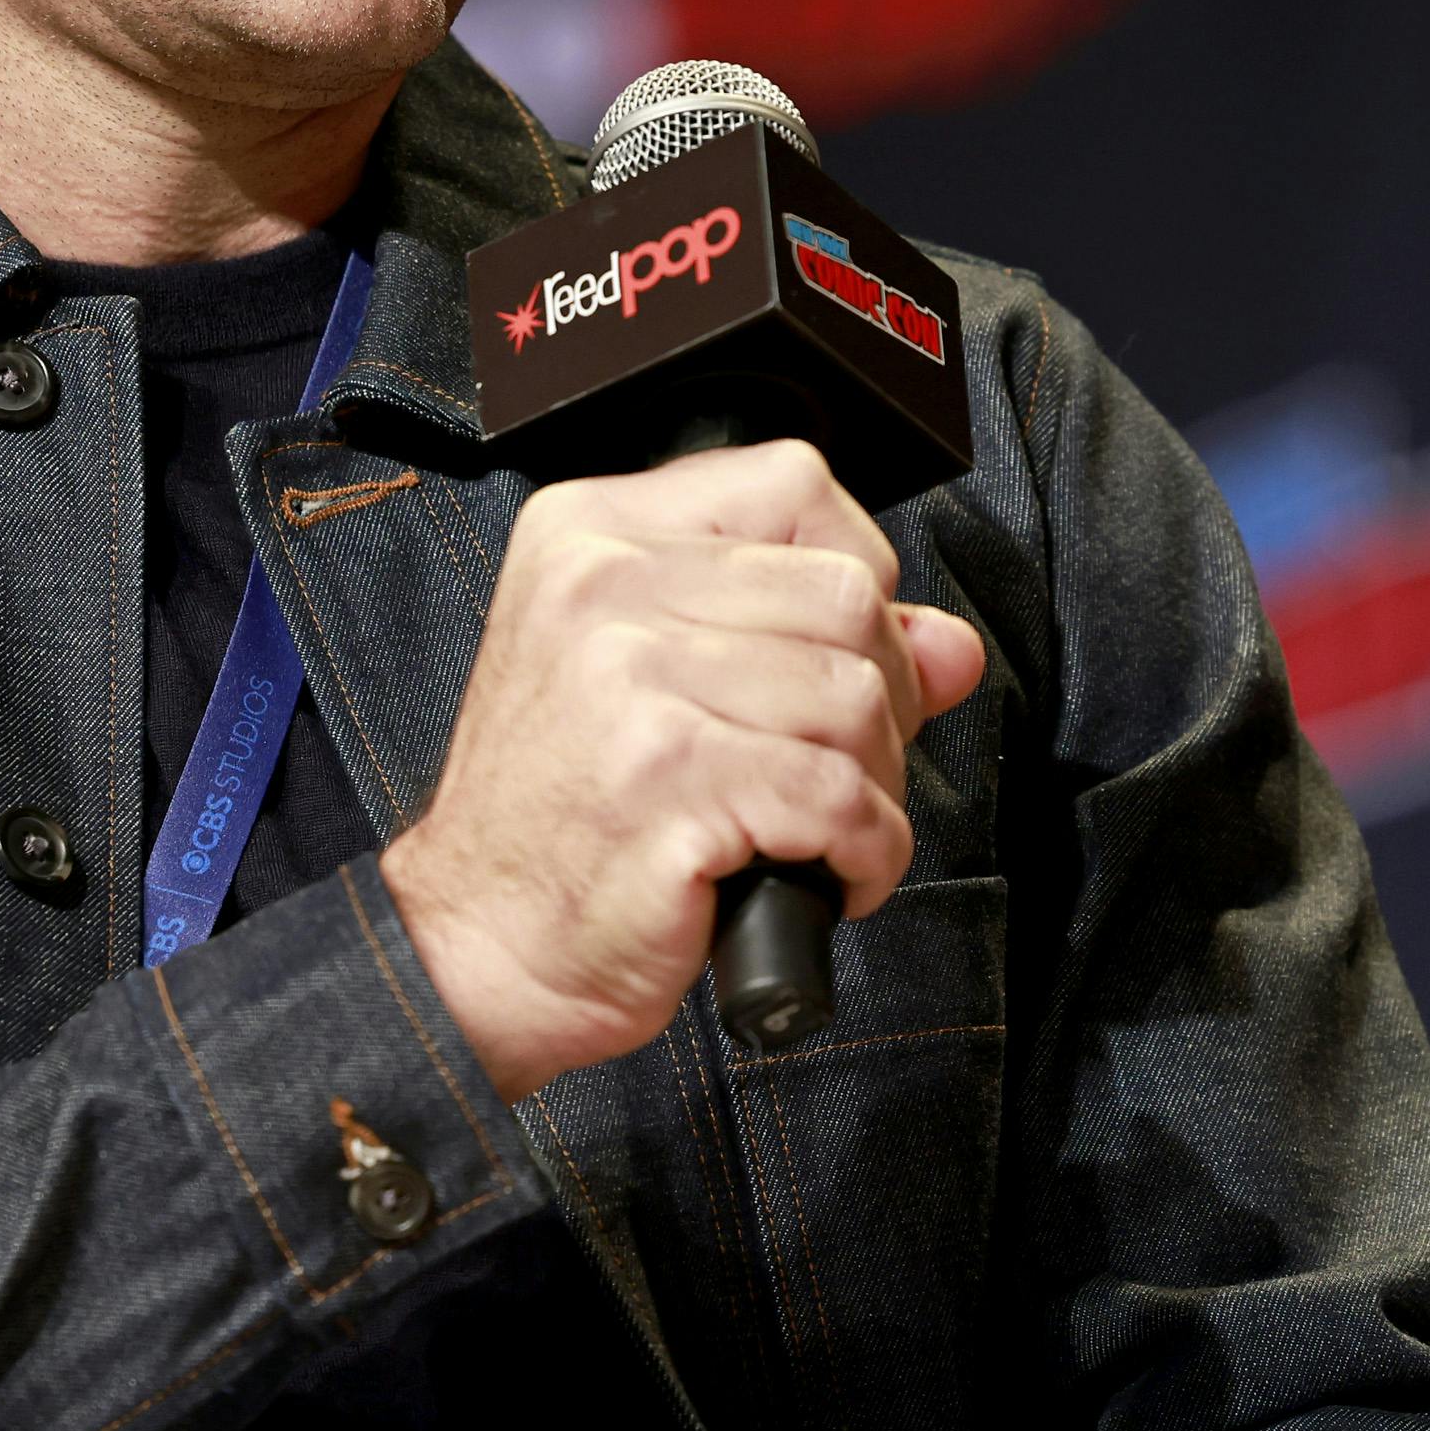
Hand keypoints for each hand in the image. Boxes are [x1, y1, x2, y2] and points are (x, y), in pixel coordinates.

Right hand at [378, 440, 985, 1095]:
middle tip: (839, 767)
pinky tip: (824, 876)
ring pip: (856, 699)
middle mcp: (602, 589)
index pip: (794, 485)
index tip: (838, 653)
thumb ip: (800, 636)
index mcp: (590, 534)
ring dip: (874, 785)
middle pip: (846, 595)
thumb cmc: (561, 819)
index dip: (856, 571)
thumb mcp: (656, 684)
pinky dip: (866, 852)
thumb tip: (949, 646)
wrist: (479, 945)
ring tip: (820, 830)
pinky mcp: (670, 782)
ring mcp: (631, 682)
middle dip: (883, 696)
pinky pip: (841, 797)